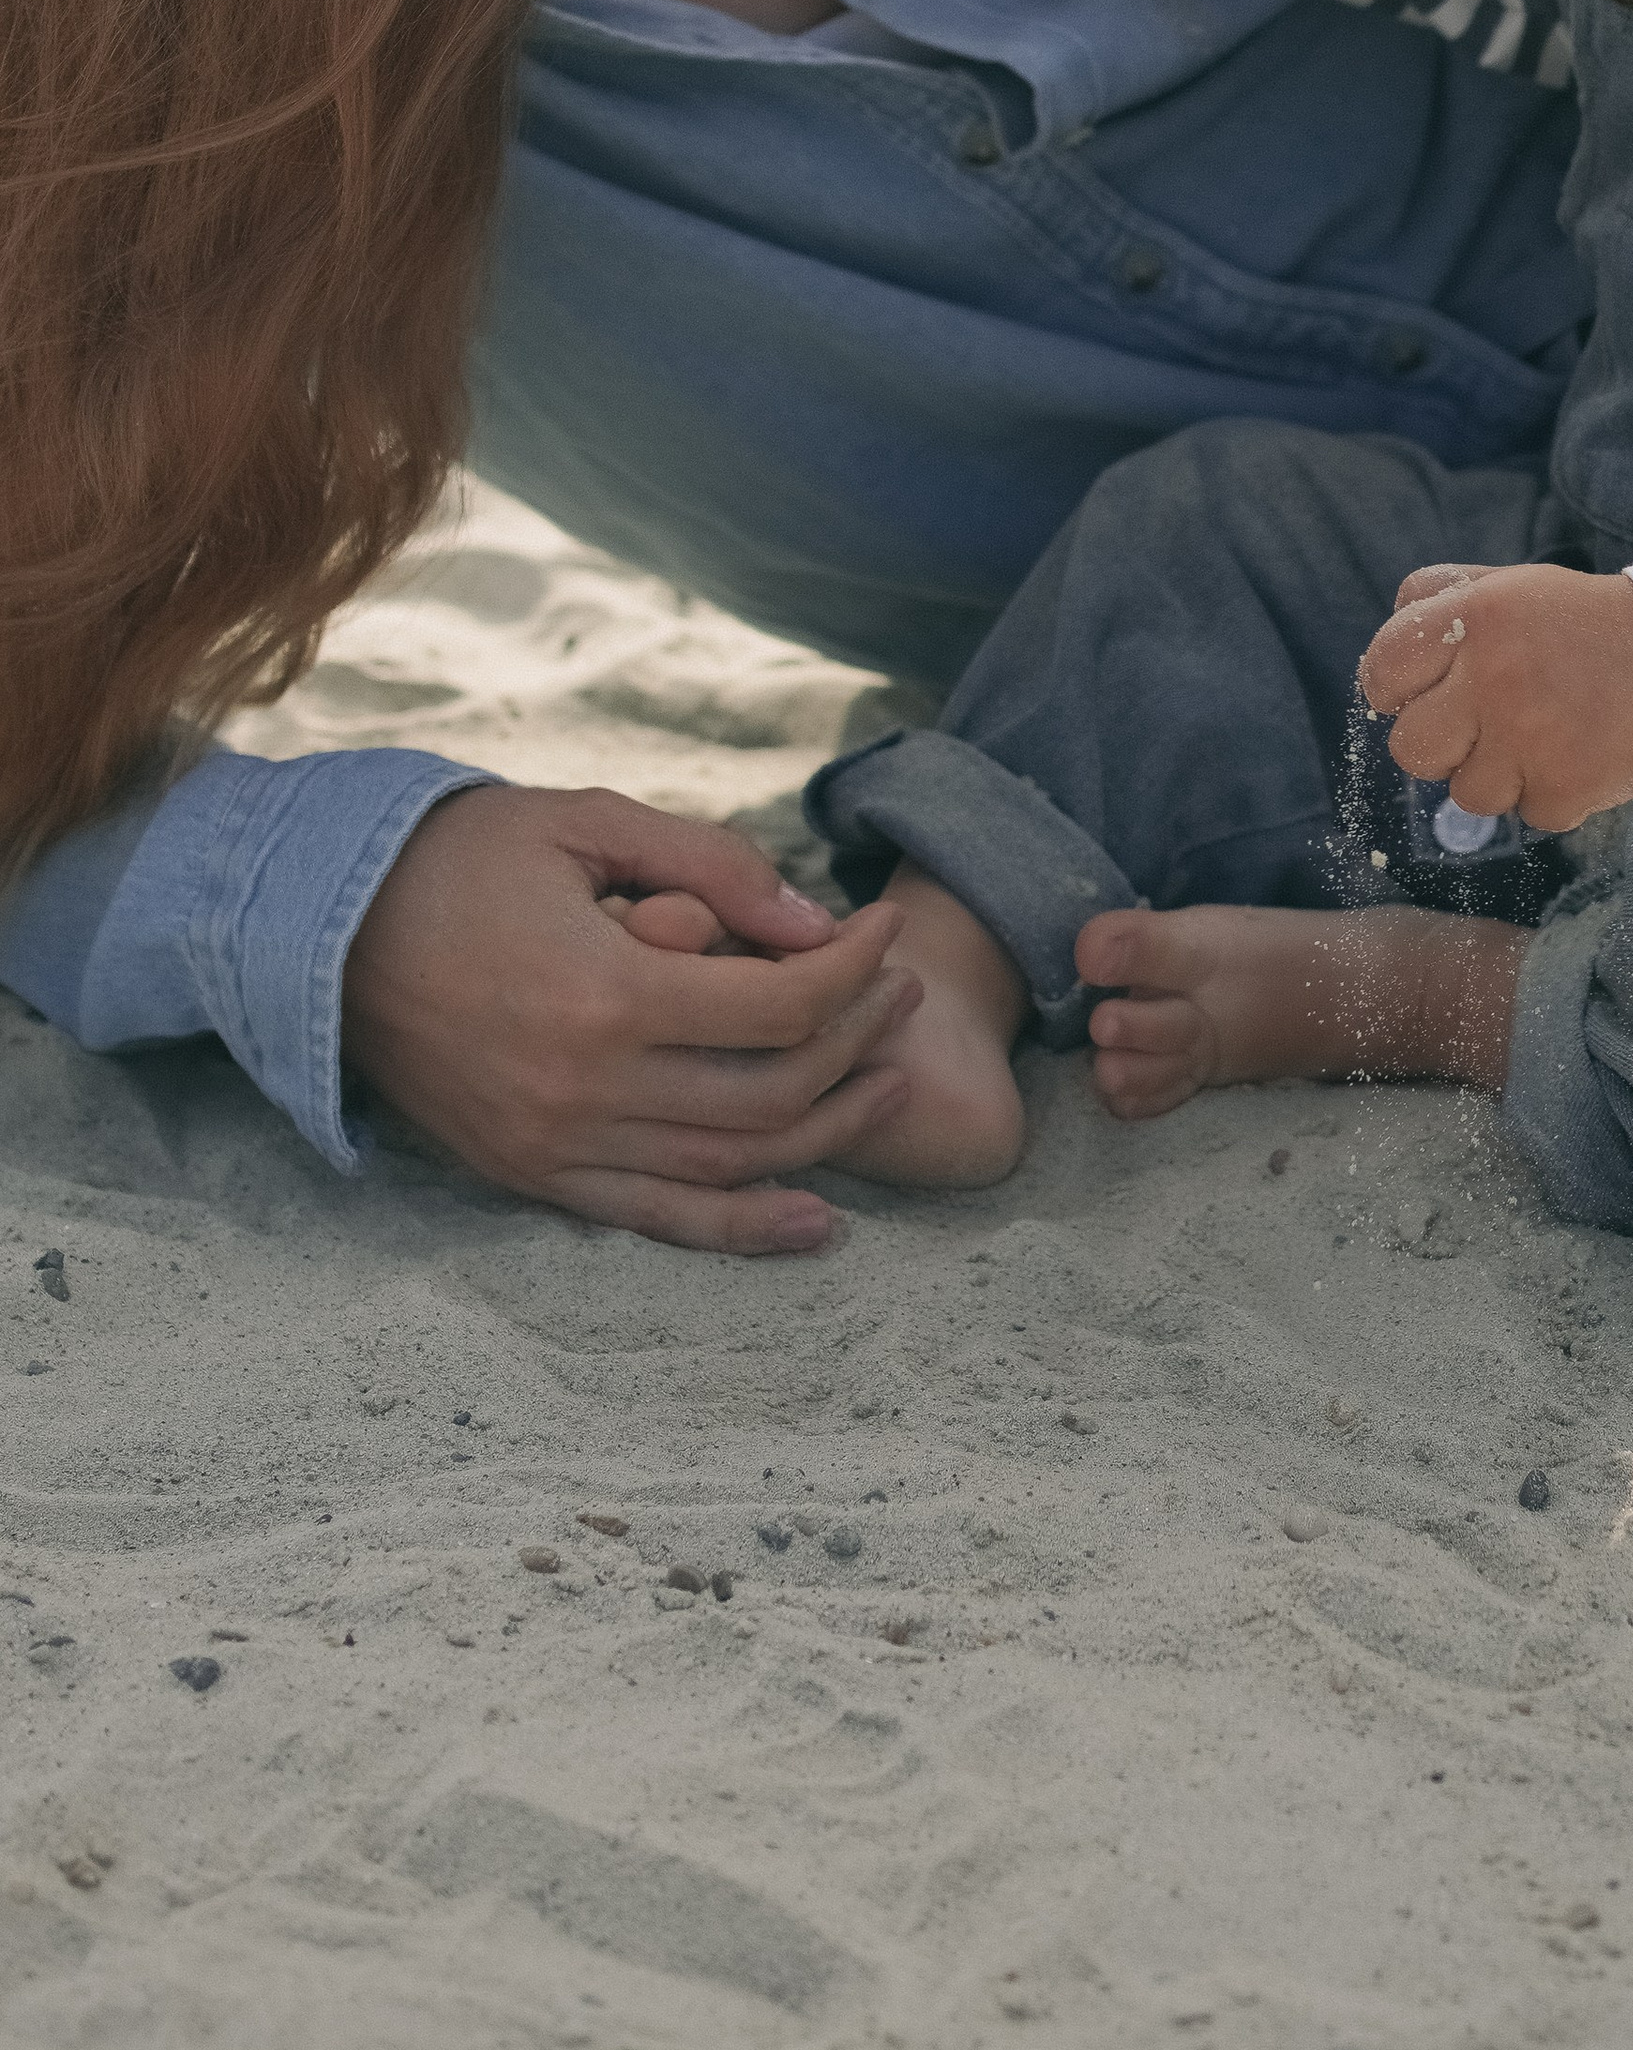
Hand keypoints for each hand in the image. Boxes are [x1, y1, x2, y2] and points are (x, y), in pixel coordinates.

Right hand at [341, 782, 922, 1250]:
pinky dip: (744, 1228)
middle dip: (857, 1040)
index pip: (780, 1006)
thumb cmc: (457, 857)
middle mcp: (584, 1087)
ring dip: (827, 1131)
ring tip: (889, 1083)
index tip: (886, 929)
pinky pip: (657, 1217)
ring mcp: (554, 1144)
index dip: (855, 969)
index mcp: (603, 993)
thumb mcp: (585, 821)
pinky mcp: (528, 1175)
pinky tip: (819, 1221)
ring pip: (730, 1164)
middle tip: (897, 992)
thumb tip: (816, 923)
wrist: (317, 930)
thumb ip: (710, 862)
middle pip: (771, 1091)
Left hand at [1357, 560, 1632, 832]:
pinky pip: (1526, 814)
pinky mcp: (1563, 789)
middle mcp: (1493, 678)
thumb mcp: (1510, 585)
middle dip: (1440, 745)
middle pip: (1411, 748)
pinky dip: (1549, 795)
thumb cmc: (1581, 623)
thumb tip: (1385, 656)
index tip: (1419, 697)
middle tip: (1481, 728)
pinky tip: (1577, 757)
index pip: (1383, 671)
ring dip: (1497, 776)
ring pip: (1465, 794)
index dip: (1393, 692)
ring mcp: (1528, 739)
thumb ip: (1440, 599)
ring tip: (1539, 741)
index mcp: (1475, 619)